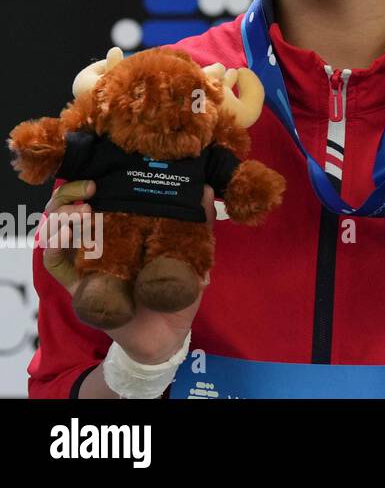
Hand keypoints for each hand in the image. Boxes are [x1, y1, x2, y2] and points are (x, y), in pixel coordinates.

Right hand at [36, 180, 214, 363]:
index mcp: (124, 230)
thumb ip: (198, 223)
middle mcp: (101, 242)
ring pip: (57, 231)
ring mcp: (87, 263)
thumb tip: (206, 188)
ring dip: (63, 215)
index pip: (98, 198)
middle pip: (69, 208)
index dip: (93, 182)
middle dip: (71, 192)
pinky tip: (69, 235)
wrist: (169, 334)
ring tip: (83, 210)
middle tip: (89, 188)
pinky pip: (56, 263)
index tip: (105, 172)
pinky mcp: (80, 286)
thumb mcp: (193, 254)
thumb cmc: (178, 292)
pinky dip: (56, 246)